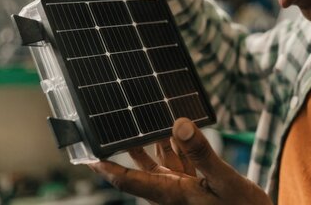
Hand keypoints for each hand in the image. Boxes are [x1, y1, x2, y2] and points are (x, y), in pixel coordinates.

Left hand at [89, 118, 271, 204]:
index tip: (86, 152)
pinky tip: (174, 127)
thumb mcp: (225, 181)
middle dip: (124, 145)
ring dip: (150, 139)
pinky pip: (178, 160)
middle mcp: (170, 191)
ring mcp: (182, 187)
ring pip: (157, 160)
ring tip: (137, 115)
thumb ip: (201, 153)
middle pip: (137, 167)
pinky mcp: (194, 184)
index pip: (126, 180)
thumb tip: (178, 124)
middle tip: (111, 121)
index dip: (104, 166)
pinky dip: (175, 143)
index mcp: (170, 194)